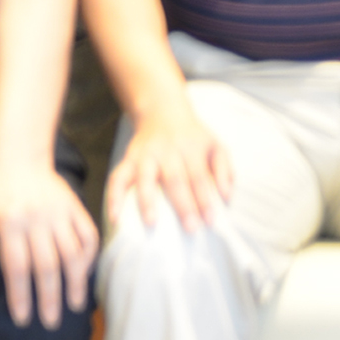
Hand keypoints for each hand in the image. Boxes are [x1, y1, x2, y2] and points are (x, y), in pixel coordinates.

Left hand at [0, 157, 97, 329]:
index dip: (21, 297)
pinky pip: (88, 236)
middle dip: (50, 298)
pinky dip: (89, 259)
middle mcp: (37, 217)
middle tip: (50, 323)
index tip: (22, 320)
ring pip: (73, 253)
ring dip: (76, 283)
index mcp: (9, 222)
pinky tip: (84, 277)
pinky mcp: (75, 206)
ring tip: (74, 306)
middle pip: (48, 265)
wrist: (18, 159)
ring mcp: (60, 211)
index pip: (17, 267)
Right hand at [106, 92, 234, 233]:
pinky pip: (117, 178)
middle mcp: (167, 151)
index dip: (205, 198)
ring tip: (151, 223)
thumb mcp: (215, 145)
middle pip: (175, 179)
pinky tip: (114, 218)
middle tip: (190, 228)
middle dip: (183, 205)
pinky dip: (113, 197)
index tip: (210, 221)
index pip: (199, 176)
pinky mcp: (128, 159)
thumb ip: (224, 170)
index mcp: (191, 148)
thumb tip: (226, 197)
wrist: (162, 111)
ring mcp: (145, 155)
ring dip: (147, 200)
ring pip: (144, 177)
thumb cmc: (193, 137)